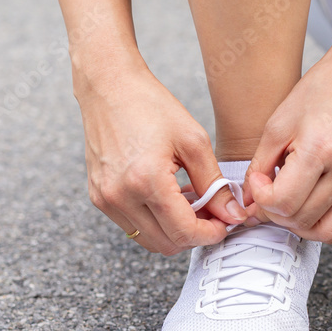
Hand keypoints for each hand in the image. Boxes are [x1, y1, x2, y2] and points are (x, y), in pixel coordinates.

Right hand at [76, 64, 246, 254]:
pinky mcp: (98, 197)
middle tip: (213, 212)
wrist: (109, 87)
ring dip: (175, 231)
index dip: (211, 234)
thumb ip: (215, 184)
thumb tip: (233, 216)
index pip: (184, 232)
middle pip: (167, 244)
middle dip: (195, 234)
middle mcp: (119, 196)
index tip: (226, 222)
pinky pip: (133, 226)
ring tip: (191, 202)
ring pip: (149, 240)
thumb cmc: (151, 106)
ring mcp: (105, 199)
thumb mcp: (194, 142)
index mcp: (146, 180)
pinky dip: (155, 221)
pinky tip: (169, 197)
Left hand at [245, 28, 331, 242]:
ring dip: (303, 226)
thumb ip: (260, 165)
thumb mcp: (279, 123)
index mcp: (320, 148)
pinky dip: (329, 225)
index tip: (260, 182)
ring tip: (292, 205)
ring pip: (327, 232)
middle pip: (302, 220)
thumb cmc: (321, 92)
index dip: (262, 200)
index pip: (283, 202)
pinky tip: (316, 207)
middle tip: (271, 195)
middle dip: (277, 213)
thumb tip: (250, 202)